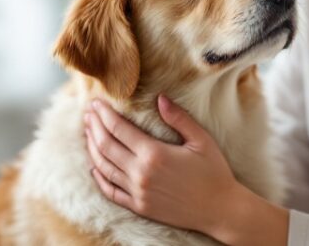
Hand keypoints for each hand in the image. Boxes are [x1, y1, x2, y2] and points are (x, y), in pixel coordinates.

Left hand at [83, 94, 241, 234]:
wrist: (220, 209)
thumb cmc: (214, 172)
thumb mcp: (201, 140)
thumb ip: (179, 118)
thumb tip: (160, 97)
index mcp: (154, 153)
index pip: (118, 129)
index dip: (104, 114)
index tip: (97, 103)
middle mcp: (140, 174)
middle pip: (106, 145)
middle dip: (94, 126)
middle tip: (88, 113)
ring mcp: (137, 192)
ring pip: (104, 167)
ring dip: (92, 147)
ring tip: (88, 132)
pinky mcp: (139, 206)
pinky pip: (110, 191)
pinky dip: (98, 177)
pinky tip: (94, 166)